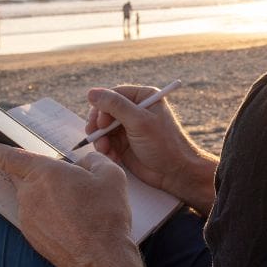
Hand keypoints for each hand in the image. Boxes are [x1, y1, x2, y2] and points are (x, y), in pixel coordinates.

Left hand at [0, 137, 134, 266]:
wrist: (100, 260)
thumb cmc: (105, 215)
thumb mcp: (110, 175)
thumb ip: (93, 160)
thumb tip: (84, 162)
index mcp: (43, 172)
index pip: (7, 155)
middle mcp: (28, 193)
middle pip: (22, 176)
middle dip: (36, 174)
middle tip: (61, 180)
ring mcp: (27, 217)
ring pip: (32, 197)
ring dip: (48, 197)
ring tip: (79, 207)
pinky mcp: (31, 236)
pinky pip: (37, 216)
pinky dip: (50, 215)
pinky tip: (73, 222)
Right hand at [85, 85, 217, 213]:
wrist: (175, 173)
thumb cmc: (164, 145)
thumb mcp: (139, 121)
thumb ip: (115, 106)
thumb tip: (91, 92)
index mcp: (143, 97)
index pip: (112, 95)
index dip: (102, 107)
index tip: (100, 123)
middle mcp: (135, 110)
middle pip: (104, 111)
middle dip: (98, 126)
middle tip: (95, 136)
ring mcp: (128, 127)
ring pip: (103, 129)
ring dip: (101, 140)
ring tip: (106, 151)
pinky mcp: (124, 144)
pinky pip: (106, 143)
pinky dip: (106, 150)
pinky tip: (113, 158)